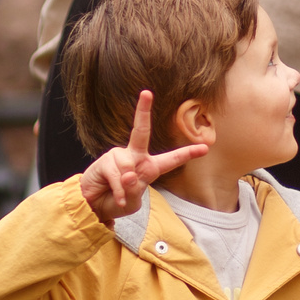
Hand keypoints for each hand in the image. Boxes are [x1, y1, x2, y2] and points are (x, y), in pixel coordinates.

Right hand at [78, 90, 205, 225]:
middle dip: (142, 111)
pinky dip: (118, 191)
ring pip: (129, 169)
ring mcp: (118, 157)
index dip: (187, 154)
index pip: (171, 160)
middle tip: (146, 92)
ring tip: (119, 194)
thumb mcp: (132, 202)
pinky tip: (115, 196)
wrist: (94, 207)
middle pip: (141, 132)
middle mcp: (134, 157)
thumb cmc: (115, 202)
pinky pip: (117, 176)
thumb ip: (134, 190)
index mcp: (148, 167)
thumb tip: (129, 174)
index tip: (205, 148)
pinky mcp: (105, 162)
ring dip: (125, 187)